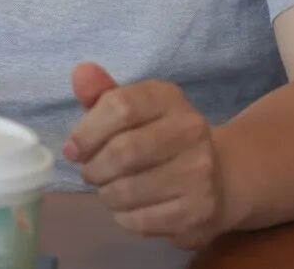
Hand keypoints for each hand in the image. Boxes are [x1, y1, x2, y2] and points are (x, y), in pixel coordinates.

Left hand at [63, 63, 227, 249]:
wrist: (220, 177)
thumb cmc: (161, 137)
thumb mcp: (135, 108)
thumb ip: (103, 93)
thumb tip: (80, 73)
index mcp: (168, 97)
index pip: (119, 106)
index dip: (87, 131)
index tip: (73, 149)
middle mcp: (190, 129)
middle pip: (123, 151)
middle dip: (94, 167)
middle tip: (89, 172)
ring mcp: (199, 172)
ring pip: (129, 190)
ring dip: (106, 194)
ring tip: (107, 189)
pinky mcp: (199, 211)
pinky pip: (142, 220)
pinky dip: (123, 217)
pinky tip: (127, 208)